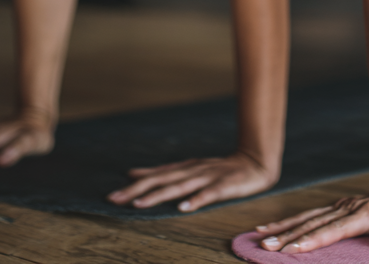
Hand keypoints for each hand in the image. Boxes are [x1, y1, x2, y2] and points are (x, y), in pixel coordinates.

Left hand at [107, 151, 279, 210]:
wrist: (256, 161)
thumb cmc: (221, 169)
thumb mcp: (190, 168)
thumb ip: (165, 172)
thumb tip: (134, 173)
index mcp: (185, 168)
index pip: (157, 176)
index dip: (135, 184)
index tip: (113, 195)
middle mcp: (193, 171)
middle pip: (163, 180)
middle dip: (138, 189)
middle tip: (116, 199)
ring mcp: (209, 177)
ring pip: (180, 187)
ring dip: (160, 195)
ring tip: (141, 204)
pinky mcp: (225, 185)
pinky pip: (208, 194)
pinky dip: (196, 200)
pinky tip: (184, 208)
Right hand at [254, 187, 368, 252]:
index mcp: (366, 214)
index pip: (336, 229)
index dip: (315, 240)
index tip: (294, 249)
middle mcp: (348, 207)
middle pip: (315, 223)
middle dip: (290, 236)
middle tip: (266, 248)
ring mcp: (340, 206)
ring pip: (308, 217)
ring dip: (284, 228)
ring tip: (260, 238)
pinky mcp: (336, 208)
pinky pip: (309, 215)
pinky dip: (289, 221)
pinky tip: (271, 227)